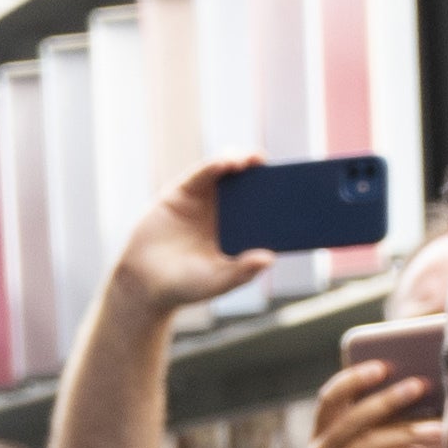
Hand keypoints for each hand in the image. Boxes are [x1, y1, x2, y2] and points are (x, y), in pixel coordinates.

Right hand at [110, 156, 274, 321]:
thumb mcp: (217, 282)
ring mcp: (205, 199)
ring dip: (244, 161)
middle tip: (285, 170)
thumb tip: (270, 258)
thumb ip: (241, 272)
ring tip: (254, 161)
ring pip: (230, 172)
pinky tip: (228, 162)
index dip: (283, 200)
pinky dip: (216, 164)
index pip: (267, 210)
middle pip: (253, 185)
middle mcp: (226, 211)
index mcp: (240, 232)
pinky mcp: (184, 190)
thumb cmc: (184, 286)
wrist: (144, 283)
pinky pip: (203, 172)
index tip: (303, 194)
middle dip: (268, 175)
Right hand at [302, 353, 433, 447]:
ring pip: (370, 443)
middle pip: (352, 417)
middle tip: (420, 385)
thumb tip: (413, 383)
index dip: (353, 379)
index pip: (329, 398)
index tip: (384, 365)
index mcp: (318, 437)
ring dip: (408, 431)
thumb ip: (378, 422)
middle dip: (388, 399)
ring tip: (437, 427)